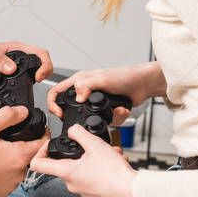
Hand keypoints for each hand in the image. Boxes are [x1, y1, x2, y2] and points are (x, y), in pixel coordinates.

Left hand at [0, 41, 53, 100]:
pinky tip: (2, 99)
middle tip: (35, 83)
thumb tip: (11, 67)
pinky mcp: (4, 91)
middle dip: (40, 79)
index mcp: (15, 51)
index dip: (44, 64)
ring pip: (27, 88)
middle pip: (39, 71)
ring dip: (24, 93)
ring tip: (18, 94)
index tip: (39, 76)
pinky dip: (10, 102)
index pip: (39, 54)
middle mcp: (16, 64)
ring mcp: (11, 79)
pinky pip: (12, 100)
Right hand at [0, 105, 48, 196]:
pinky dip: (5, 169)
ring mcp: (10, 186)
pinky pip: (10, 178)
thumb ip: (8, 115)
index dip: (42, 133)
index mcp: (18, 158)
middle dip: (24, 144)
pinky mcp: (1, 192)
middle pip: (31, 155)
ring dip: (13, 158)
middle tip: (7, 137)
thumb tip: (23, 112)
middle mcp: (18, 175)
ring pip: (20, 167)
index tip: (36, 127)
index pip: (43, 144)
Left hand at [29, 124, 136, 196]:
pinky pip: (91, 174)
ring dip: (93, 156)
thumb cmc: (113, 172)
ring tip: (108, 151)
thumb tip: (72, 130)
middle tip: (90, 144)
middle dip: (78, 150)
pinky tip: (113, 159)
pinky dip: (100, 165)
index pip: (38, 165)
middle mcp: (71, 183)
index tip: (50, 144)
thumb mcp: (94, 144)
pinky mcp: (93, 191)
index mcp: (66, 172)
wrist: (131, 190)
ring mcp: (82, 189)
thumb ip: (79, 133)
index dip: (40, 151)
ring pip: (81, 167)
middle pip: (64, 163)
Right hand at [47, 63, 165, 125]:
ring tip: (115, 110)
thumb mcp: (103, 78)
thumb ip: (87, 85)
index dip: (53, 103)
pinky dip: (116, 118)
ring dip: (106, 118)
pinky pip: (106, 121)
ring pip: (91, 119)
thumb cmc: (126, 75)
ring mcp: (97, 102)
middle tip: (90, 120)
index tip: (59, 114)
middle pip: (74, 109)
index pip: (57, 91)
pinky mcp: (107, 110)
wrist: (144, 84)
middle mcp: (87, 91)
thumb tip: (77, 97)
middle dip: (83, 117)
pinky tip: (122, 109)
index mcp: (81, 81)